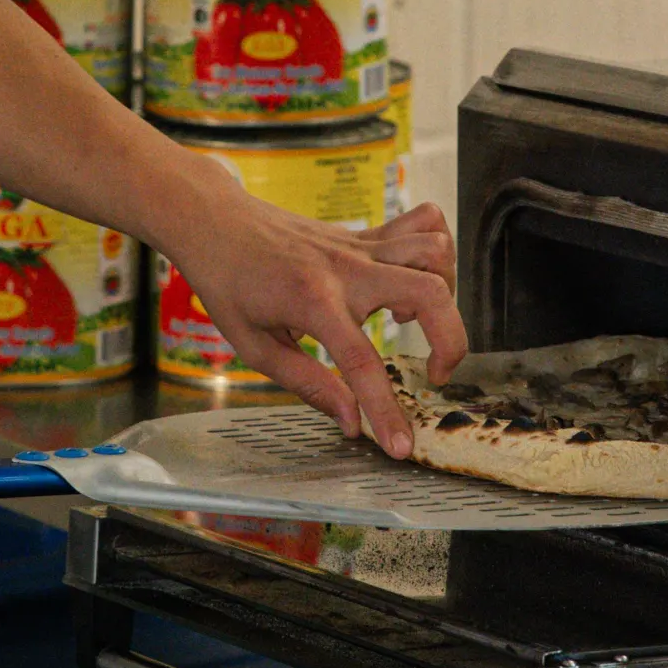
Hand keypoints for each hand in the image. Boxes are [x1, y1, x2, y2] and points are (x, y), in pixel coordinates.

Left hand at [161, 188, 464, 459]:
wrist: (215, 221)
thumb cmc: (228, 282)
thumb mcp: (254, 345)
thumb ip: (309, 384)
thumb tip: (351, 421)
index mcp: (313, 301)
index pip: (363, 363)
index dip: (386, 410)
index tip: (400, 446)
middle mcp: (346, 268)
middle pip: (428, 292)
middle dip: (452, 342)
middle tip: (434, 374)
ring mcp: (359, 245)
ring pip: (434, 251)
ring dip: (446, 291)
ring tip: (417, 322)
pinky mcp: (365, 233)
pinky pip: (422, 223)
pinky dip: (435, 250)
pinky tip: (411, 282)